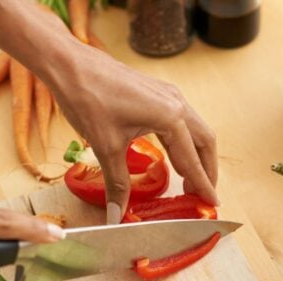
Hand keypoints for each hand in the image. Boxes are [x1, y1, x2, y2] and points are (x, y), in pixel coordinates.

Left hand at [0, 0, 217, 223]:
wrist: (69, 64)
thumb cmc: (88, 100)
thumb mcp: (106, 147)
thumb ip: (117, 184)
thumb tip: (116, 215)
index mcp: (170, 117)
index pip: (192, 159)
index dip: (203, 184)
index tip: (212, 203)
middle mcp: (176, 103)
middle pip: (204, 142)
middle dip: (206, 170)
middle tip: (202, 194)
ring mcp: (168, 95)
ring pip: (194, 129)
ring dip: (196, 155)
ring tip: (190, 179)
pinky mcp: (157, 92)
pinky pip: (180, 121)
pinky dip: (183, 142)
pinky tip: (173, 155)